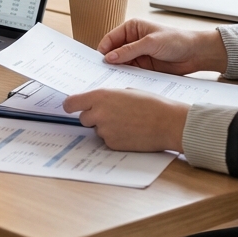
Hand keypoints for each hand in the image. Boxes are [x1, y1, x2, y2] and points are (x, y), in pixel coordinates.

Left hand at [62, 89, 188, 151]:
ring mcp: (105, 130)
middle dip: (92, 117)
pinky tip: (130, 132)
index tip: (69, 108)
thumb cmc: (150, 104)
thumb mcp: (125, 92)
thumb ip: (106, 97)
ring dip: (105, 127)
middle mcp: (98, 113)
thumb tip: (95, 102)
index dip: (70, 106)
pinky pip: (107, 141)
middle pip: (83, 118)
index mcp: (100, 96)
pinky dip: (115, 137)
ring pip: (97, 130)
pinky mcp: (113, 144)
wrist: (168, 122)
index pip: (71, 103)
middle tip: (110, 115)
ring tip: (126, 123)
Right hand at [98, 18, 227, 74]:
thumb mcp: (150, 43)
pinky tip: (124, 80)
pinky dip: (127, 75)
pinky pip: (131, 71)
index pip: (111, 38)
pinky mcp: (144, 66)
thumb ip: (129, 50)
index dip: (104, 49)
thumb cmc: (177, 40)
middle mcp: (132, 40)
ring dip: (118, 70)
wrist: (196, 53)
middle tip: (103, 71)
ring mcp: (138, 54)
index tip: (99, 60)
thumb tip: (110, 57)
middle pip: (114, 51)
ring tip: (112, 78)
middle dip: (109, 61)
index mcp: (132, 28)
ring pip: (121, 63)